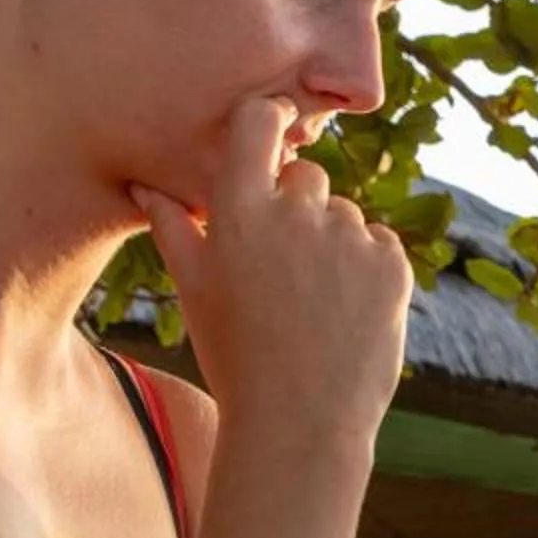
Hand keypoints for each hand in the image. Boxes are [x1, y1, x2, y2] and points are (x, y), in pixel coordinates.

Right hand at [130, 97, 413, 435]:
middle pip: (306, 176)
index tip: (274, 124)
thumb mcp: (194, 289)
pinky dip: (368, 267)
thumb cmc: (235, 354)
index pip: (258, 124)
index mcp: (239, 210)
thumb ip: (173, 226)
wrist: (299, 419)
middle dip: (298, 206)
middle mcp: (296, 212)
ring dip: (334, 242)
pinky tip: (346, 309)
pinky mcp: (392, 263)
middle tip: (285, 265)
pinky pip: (380, 243)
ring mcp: (349, 236)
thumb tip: (145, 184)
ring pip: (345, 215)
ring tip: (314, 301)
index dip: (269, 119)